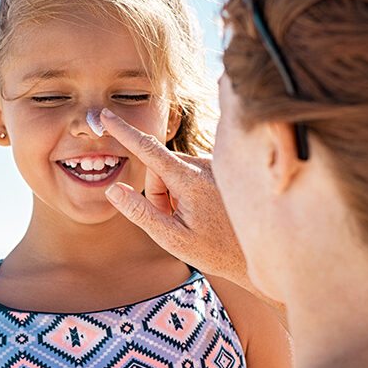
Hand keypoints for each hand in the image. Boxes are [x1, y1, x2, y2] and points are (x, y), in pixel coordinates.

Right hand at [100, 108, 252, 290]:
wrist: (262, 252)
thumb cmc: (216, 251)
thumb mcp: (172, 239)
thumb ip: (141, 212)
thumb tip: (114, 189)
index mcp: (190, 180)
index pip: (148, 150)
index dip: (123, 132)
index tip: (105, 115)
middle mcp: (204, 165)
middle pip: (159, 169)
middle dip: (157, 193)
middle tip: (173, 222)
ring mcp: (214, 166)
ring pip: (173, 172)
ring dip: (173, 194)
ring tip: (193, 220)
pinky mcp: (220, 170)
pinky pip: (189, 174)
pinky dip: (187, 191)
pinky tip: (205, 212)